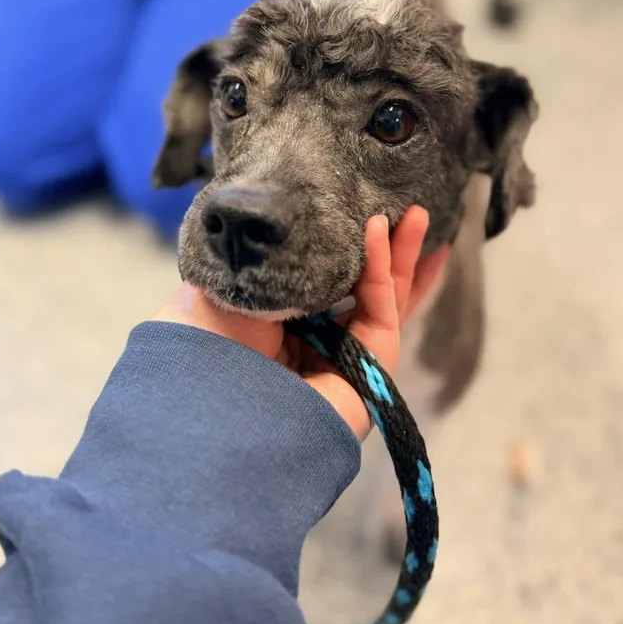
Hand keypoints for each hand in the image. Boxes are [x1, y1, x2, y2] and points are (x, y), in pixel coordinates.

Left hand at [154, 206, 449, 439]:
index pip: (314, 283)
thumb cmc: (203, 350)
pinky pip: (381, 311)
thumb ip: (256, 263)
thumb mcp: (221, 291)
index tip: (347, 211)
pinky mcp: (368, 373)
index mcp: (269, 330)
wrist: (213, 416)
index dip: (336, 249)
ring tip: (418, 213)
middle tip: (403, 207)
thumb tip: (280, 234)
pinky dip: (384, 269)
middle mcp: (306, 347)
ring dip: (400, 255)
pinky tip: (381, 232)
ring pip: (381, 300)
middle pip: (358, 291)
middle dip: (383, 250)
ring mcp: (341, 362)